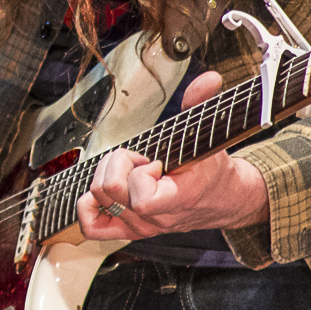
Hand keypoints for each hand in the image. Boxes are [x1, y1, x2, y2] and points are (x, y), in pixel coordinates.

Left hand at [76, 70, 268, 240]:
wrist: (220, 199)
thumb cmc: (211, 169)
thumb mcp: (209, 135)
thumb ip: (202, 105)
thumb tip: (209, 79)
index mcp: (179, 198)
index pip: (141, 198)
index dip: (139, 171)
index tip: (155, 160)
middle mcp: (157, 217)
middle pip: (109, 190)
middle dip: (119, 164)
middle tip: (140, 159)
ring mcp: (141, 227)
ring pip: (97, 198)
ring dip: (108, 176)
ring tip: (131, 170)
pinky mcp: (129, 230)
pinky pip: (93, 226)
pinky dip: (90, 205)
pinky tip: (106, 190)